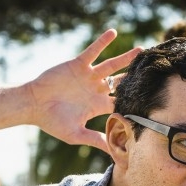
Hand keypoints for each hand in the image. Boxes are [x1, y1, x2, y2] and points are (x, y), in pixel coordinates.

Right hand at [24, 29, 142, 152]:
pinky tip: (113, 33)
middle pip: (120, 82)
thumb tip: (113, 153)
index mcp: (97, 106)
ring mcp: (87, 76)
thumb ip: (95, 139)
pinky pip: (92, 51)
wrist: (33, 105)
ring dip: (125, 58)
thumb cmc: (52, 122)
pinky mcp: (78, 65)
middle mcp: (95, 89)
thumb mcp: (76, 134)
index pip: (120, 102)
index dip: (133, 101)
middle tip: (152, 71)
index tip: (151, 98)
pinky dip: (102, 42)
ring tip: (141, 50)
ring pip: (111, 65)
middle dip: (134, 77)